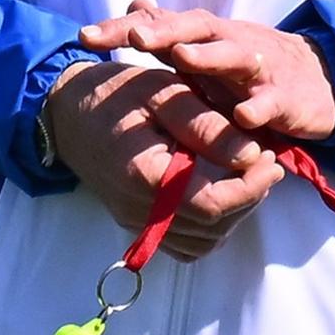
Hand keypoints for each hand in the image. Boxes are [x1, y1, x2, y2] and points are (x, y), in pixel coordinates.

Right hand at [41, 59, 284, 259]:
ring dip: (235, 213)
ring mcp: (136, 221)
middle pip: (212, 227)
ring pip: (203, 241)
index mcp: (144, 175)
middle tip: (268, 161)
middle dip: (250, 196)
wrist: (66, 112)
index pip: (212, 204)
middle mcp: (138, 209)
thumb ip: (206, 125)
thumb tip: (252, 155)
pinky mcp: (137, 223)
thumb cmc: (114, 94)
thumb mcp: (162, 92)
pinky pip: (184, 243)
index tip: (269, 156)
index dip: (251, 186)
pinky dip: (211, 227)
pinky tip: (222, 192)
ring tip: (250, 174)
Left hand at [82, 3, 334, 145]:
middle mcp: (229, 44)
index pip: (160, 24)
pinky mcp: (285, 98)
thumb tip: (133, 4)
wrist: (318, 82)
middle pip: (195, 28)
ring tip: (181, 57)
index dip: (123, 29)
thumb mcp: (209, 49)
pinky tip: (243, 117)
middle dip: (164, 30)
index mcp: (205, 37)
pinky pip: (271, 102)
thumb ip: (171, 30)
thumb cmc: (250, 68)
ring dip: (209, 56)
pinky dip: (258, 107)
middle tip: (134, 34)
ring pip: (234, 56)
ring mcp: (259, 69)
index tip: (84, 36)